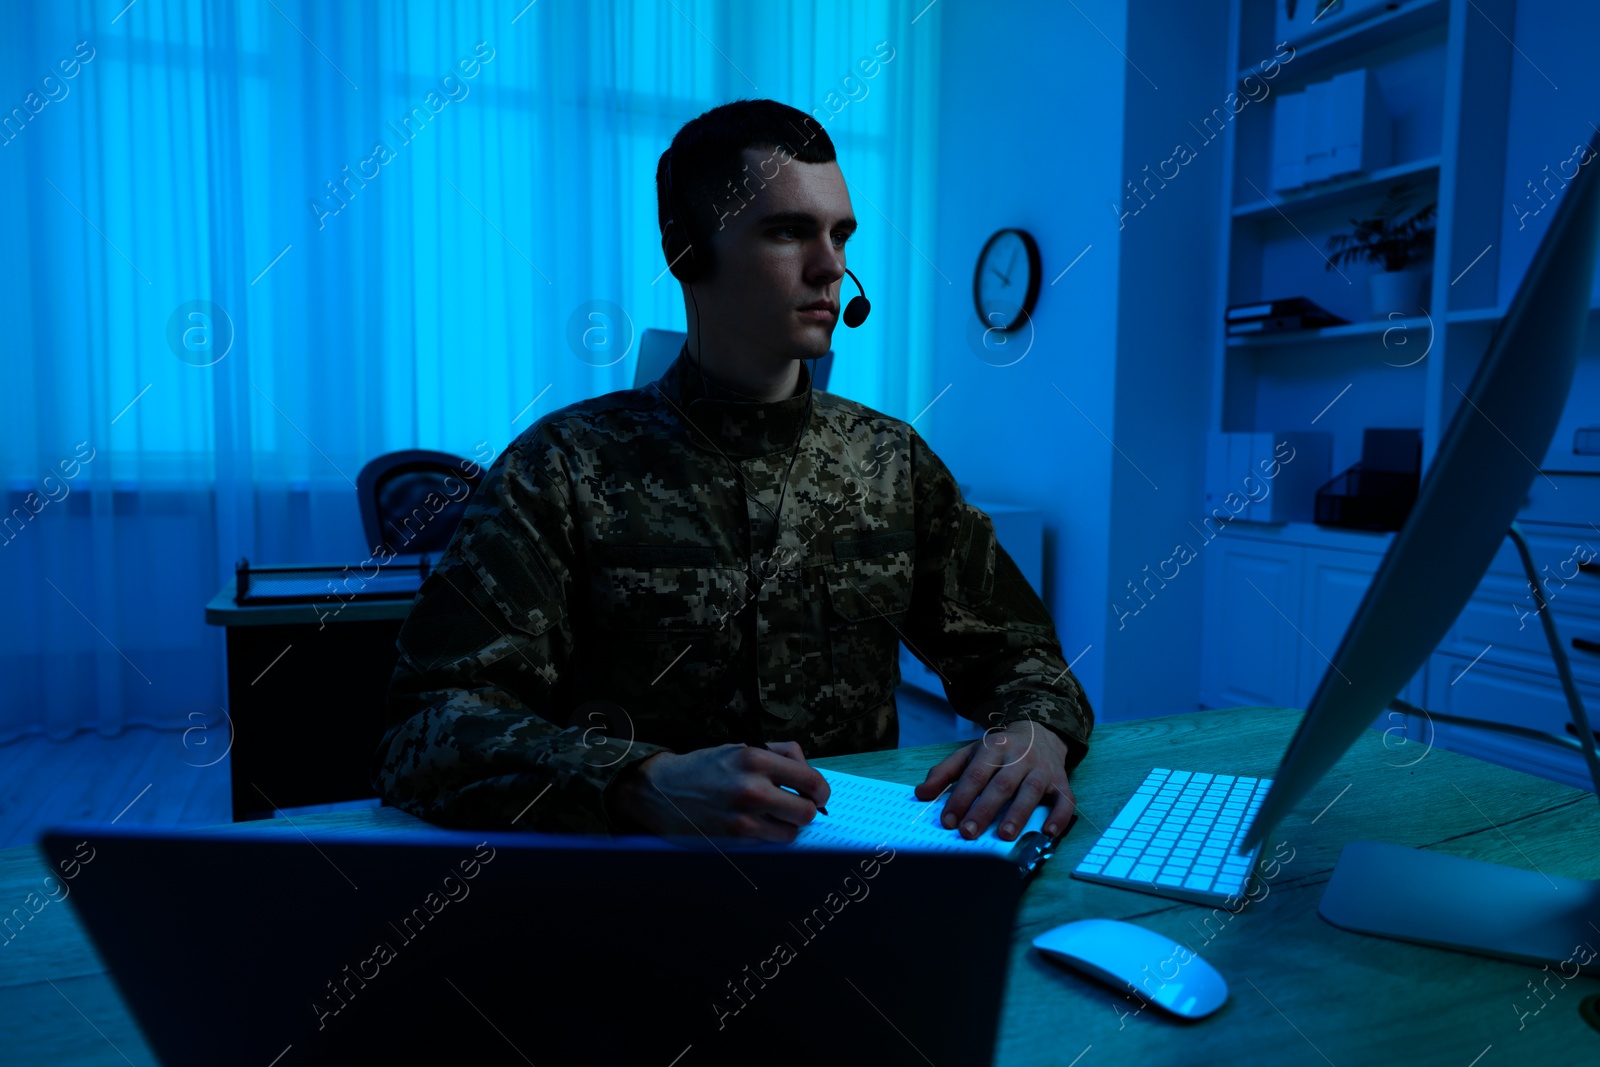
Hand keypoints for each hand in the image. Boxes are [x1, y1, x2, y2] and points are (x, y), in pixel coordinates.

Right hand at [608, 741, 830, 842]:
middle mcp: (752, 788)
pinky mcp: (734, 838)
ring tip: (773, 815)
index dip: (821, 791)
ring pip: (791, 832)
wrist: (663, 790)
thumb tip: (809, 772)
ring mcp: (743, 817)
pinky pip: (769, 842)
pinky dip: (768, 835)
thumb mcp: (740, 748)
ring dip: (787, 825)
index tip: (818, 794)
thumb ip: (778, 754)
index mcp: (756, 759)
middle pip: (807, 811)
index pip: (811, 780)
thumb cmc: (705, 767)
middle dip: (807, 810)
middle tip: (798, 806)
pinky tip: (755, 823)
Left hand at [914, 721, 1074, 841]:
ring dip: (1019, 813)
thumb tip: (921, 794)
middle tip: (969, 833)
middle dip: (984, 809)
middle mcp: (1020, 757)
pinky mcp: (1062, 782)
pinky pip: (1065, 800)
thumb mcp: (970, 753)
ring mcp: (1043, 769)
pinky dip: (1058, 817)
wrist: (1040, 732)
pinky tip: (1047, 832)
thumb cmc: (999, 750)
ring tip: (1004, 835)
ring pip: (1032, 790)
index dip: (961, 798)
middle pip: (1002, 784)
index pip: (975, 774)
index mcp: (994, 748)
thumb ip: (945, 773)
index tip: (948, 821)